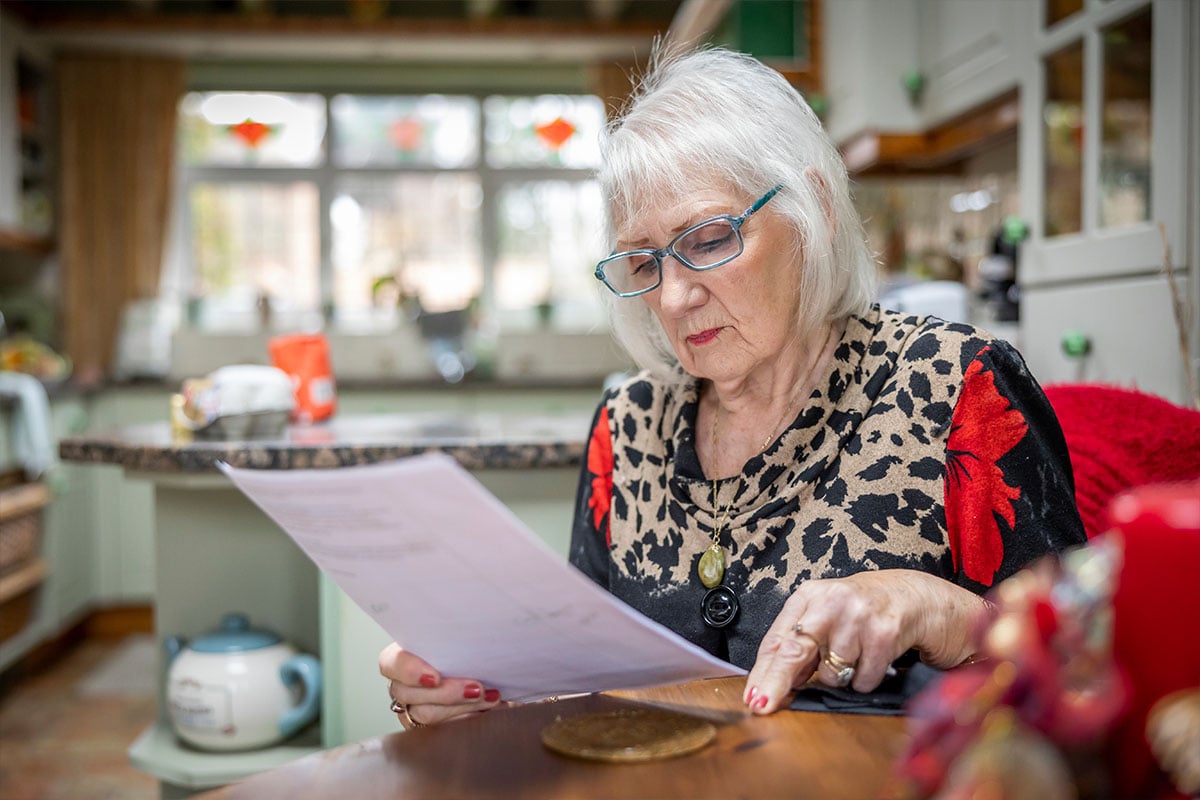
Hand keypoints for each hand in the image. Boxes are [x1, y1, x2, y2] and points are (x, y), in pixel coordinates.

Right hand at [379, 643, 503, 727]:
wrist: (476, 669)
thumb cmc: (461, 648)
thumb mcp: (454, 638)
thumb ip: (455, 636)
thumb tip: (478, 628)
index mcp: (401, 656)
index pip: (390, 663)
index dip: (410, 671)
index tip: (435, 677)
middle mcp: (401, 684)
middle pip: (410, 694)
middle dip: (447, 693)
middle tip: (476, 688)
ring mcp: (412, 708)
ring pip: (427, 714)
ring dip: (462, 707)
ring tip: (489, 698)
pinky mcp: (427, 727)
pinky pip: (442, 729)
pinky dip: (467, 718)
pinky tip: (487, 709)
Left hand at [742, 569, 989, 714]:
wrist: (917, 596)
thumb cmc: (866, 610)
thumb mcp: (828, 617)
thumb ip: (803, 645)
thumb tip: (775, 684)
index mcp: (809, 596)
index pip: (778, 639)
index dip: (763, 672)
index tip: (752, 696)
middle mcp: (831, 601)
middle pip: (794, 651)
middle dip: (776, 683)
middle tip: (761, 706)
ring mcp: (858, 616)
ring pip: (832, 674)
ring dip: (842, 677)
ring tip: (856, 654)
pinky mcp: (885, 633)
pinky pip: (863, 680)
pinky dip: (867, 679)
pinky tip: (875, 658)